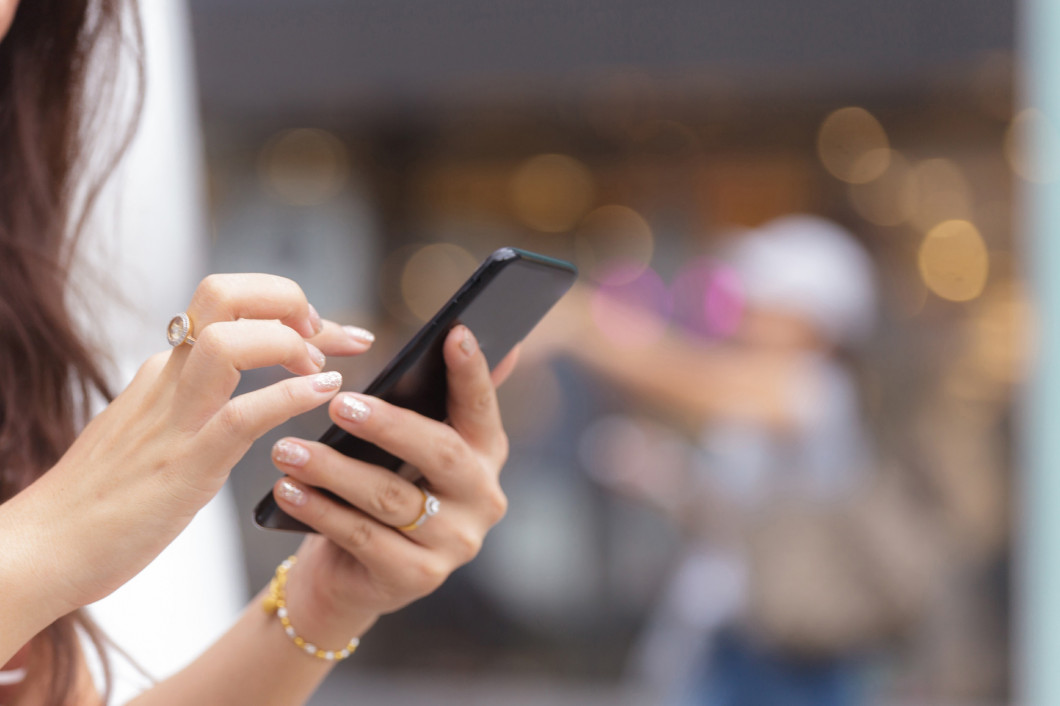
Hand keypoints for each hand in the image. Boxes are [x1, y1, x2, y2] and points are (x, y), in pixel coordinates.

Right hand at [2, 274, 373, 618]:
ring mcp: (173, 419)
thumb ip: (189, 405)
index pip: (228, 305)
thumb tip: (239, 401)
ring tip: (321, 367)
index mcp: (164, 370)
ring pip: (229, 341)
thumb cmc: (99, 500)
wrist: (40, 550)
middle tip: (321, 335)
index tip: (329, 328)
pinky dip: (291, 397)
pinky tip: (323, 393)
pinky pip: (243, 414)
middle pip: (224, 294)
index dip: (286, 304)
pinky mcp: (183, 464)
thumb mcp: (150, 431)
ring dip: (288, 342)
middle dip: (285, 299)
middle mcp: (167, 379)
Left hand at [267, 325, 510, 641]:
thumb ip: (433, 398)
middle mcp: (483, 499)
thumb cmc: (381, 487)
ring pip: (391, 497)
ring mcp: (455, 543)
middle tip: (338, 403)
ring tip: (287, 448)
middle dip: (388, 425)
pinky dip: (320, 511)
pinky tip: (289, 489)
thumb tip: (464, 329)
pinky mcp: (417, 577)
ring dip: (334, 470)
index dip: (472, 371)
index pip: (482, 406)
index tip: (455, 332)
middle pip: (441, 453)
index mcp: (486, 454)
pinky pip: (362, 536)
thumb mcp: (406, 445)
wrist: (352, 574)